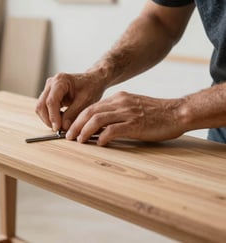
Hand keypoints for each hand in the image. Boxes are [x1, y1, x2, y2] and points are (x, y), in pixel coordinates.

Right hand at [36, 71, 105, 130]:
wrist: (92, 81)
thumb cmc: (90, 88)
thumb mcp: (85, 101)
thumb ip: (73, 114)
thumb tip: (63, 127)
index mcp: (61, 81)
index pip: (51, 101)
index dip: (53, 116)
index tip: (57, 128)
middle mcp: (51, 83)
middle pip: (42, 105)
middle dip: (48, 119)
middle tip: (58, 129)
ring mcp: (48, 89)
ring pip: (41, 107)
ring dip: (48, 119)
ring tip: (60, 125)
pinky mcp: (49, 95)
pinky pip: (44, 108)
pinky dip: (50, 116)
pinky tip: (60, 120)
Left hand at [66, 91, 186, 145]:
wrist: (177, 112)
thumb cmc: (155, 114)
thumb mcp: (132, 107)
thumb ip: (117, 113)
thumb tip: (100, 127)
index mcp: (118, 98)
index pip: (91, 107)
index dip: (78, 118)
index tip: (71, 128)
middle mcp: (120, 103)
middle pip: (89, 112)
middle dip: (75, 125)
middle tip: (68, 137)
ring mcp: (127, 113)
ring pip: (97, 120)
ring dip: (84, 131)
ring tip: (79, 141)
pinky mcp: (135, 124)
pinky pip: (113, 130)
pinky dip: (103, 138)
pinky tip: (99, 144)